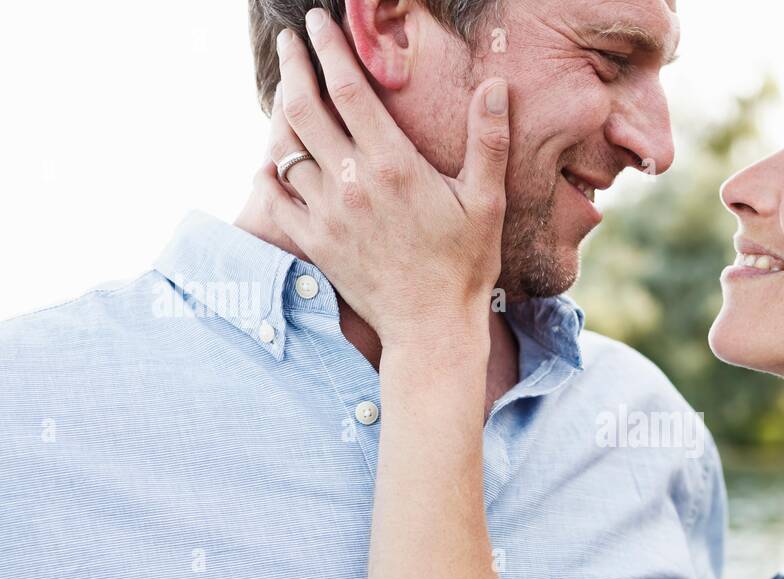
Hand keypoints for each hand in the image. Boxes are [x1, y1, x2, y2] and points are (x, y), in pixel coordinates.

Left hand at [255, 11, 508, 359]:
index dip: (329, 48)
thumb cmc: (465, 265)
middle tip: (288, 42)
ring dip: (283, 114)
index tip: (318, 23)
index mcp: (392, 164)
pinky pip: (276, 196)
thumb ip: (488, 141)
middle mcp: (351, 182)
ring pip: (286, 148)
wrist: (431, 328)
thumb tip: (497, 87)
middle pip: (304, 107)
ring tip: (287, 93)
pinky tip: (274, 160)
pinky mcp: (314, 242)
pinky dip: (271, 172)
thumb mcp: (487, 201)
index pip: (348, 88)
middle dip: (293, 65)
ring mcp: (327, 213)